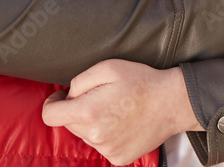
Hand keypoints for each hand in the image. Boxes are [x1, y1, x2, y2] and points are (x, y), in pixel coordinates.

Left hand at [42, 60, 198, 164]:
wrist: (172, 103)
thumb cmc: (141, 81)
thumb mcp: (107, 67)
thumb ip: (79, 81)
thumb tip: (67, 96)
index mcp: (88, 112)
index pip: (50, 115)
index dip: (53, 103)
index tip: (62, 97)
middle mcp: (94, 135)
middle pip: (69, 124)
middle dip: (78, 110)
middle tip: (101, 97)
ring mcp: (106, 149)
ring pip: (85, 135)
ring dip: (93, 123)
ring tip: (117, 109)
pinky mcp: (118, 158)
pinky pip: (102, 146)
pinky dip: (107, 135)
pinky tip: (124, 123)